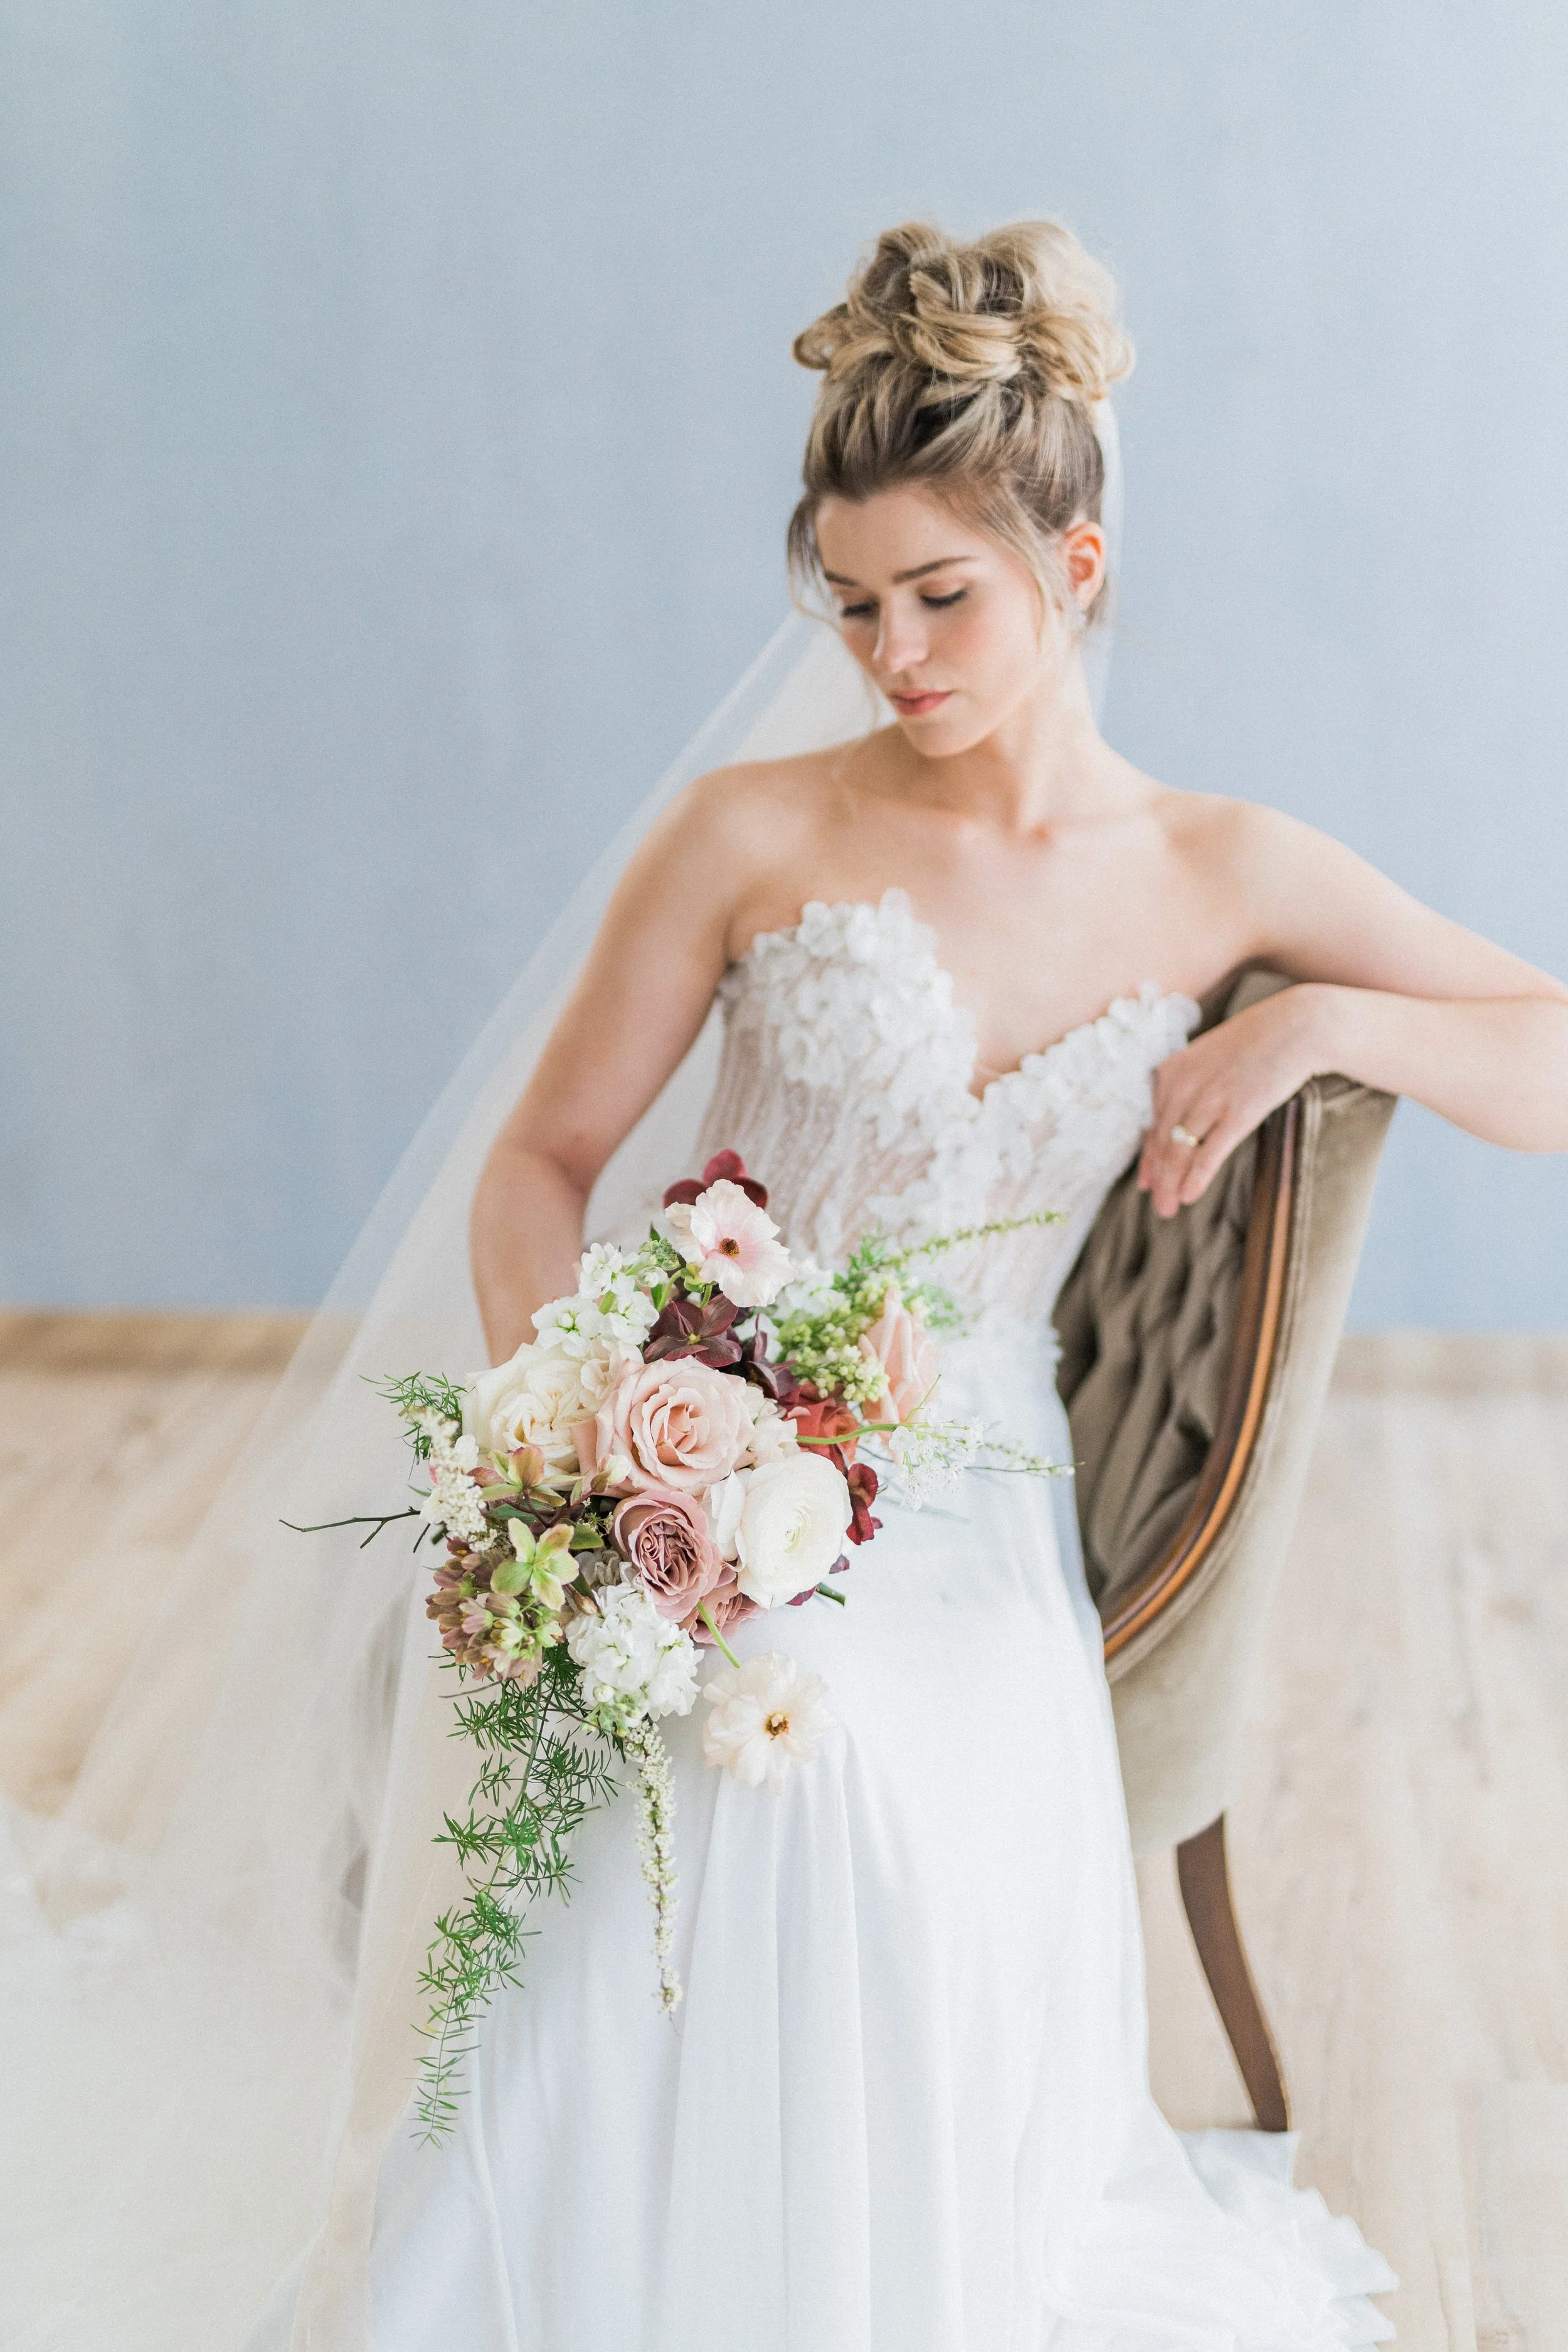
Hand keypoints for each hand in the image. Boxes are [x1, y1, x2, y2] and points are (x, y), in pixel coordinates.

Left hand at [1136, 986, 1329, 1218]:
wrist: (1296, 1027)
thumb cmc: (1254, 1044)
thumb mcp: (1208, 1059)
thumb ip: (1186, 1087)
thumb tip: (1173, 1125)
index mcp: (1171, 1071)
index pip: (1152, 1124)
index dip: (1148, 1158)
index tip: (1146, 1182)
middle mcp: (1183, 1086)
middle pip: (1162, 1142)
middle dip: (1158, 1178)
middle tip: (1159, 1205)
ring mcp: (1209, 1099)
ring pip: (1179, 1151)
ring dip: (1171, 1184)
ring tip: (1169, 1208)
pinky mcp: (1237, 1113)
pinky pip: (1208, 1153)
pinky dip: (1196, 1178)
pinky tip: (1189, 1196)